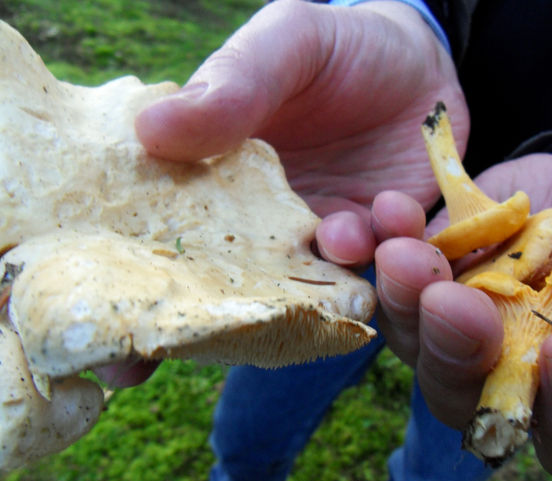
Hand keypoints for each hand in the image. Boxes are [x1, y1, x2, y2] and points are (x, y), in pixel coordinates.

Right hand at [99, 0, 465, 385]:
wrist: (420, 58)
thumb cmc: (339, 48)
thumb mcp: (286, 44)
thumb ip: (231, 85)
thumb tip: (148, 131)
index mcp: (224, 189)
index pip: (176, 258)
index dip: (152, 311)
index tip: (129, 362)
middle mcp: (271, 232)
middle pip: (244, 299)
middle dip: (238, 327)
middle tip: (250, 325)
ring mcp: (330, 242)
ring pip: (320, 295)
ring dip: (332, 280)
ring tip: (341, 230)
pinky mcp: (387, 243)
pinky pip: (388, 272)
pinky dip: (391, 257)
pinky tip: (392, 209)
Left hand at [375, 154, 551, 480]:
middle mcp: (506, 383)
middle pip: (470, 401)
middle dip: (460, 353)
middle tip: (456, 304)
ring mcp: (454, 340)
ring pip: (416, 345)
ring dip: (406, 303)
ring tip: (404, 254)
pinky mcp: (420, 295)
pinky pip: (390, 285)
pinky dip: (381, 250)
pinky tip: (386, 217)